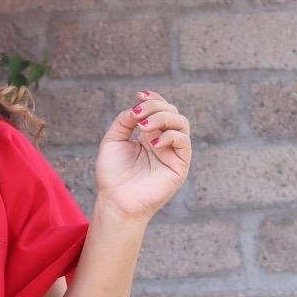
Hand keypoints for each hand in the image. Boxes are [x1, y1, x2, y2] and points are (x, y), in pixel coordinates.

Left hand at [93, 89, 191, 222]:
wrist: (115, 201)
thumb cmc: (112, 176)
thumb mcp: (112, 141)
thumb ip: (124, 121)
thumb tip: (136, 108)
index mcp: (149, 136)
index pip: (160, 109)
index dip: (153, 98)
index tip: (139, 95)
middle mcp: (163, 142)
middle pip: (172, 111)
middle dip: (155, 106)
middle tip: (137, 114)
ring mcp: (173, 153)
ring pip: (181, 123)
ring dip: (162, 117)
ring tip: (143, 127)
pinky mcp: (179, 166)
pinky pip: (184, 142)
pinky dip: (170, 136)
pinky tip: (152, 142)